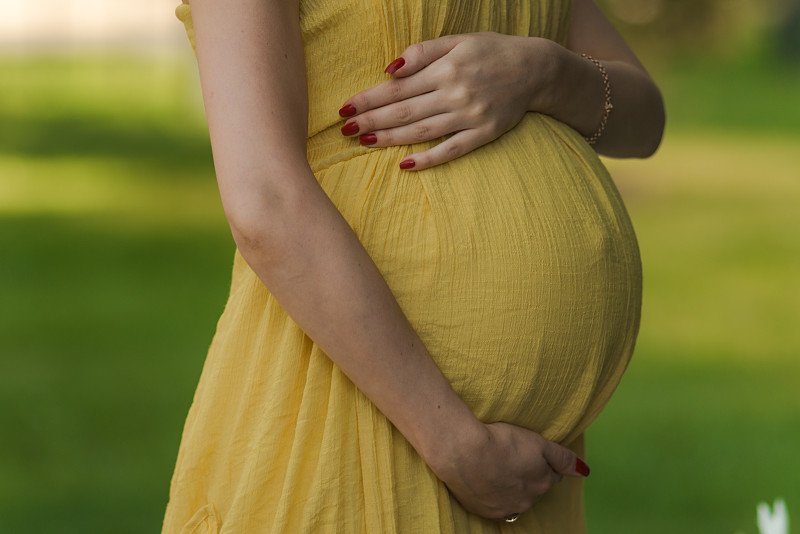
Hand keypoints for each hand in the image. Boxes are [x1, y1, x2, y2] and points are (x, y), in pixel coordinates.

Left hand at [338, 33, 559, 169]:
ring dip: (391, 139)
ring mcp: (470, 117)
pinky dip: (428, 159)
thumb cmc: (492, 51)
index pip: (398, 87)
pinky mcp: (484, 135)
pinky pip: (451, 150)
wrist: (536, 70)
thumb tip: (390, 69)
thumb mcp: (458, 40)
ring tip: (365, 143)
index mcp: (446, 69)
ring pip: (422, 132)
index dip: (369, 98)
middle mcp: (455, 93)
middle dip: (372, 121)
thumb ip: (423, 51)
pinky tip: (405, 165)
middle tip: (345, 131)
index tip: (344, 108)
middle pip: (405, 111)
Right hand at [427, 421, 589, 519]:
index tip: (528, 451)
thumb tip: (584, 471)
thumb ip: (563, 458)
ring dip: (509, 486)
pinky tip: (483, 477)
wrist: (462, 451)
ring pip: (514, 497)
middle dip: (527, 475)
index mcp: (542, 483)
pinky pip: (494, 504)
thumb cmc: (500, 441)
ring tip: (495, 465)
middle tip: (510, 455)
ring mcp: (504, 508)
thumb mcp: (538, 442)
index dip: (541, 461)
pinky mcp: (483, 510)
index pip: (551, 475)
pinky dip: (492, 493)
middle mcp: (527, 501)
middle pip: (534, 488)